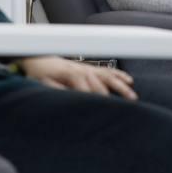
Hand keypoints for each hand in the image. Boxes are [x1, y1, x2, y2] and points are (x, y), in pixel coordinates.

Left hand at [19, 56, 137, 99]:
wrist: (39, 59)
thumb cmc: (40, 74)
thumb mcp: (43, 84)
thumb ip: (56, 91)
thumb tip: (68, 98)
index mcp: (70, 74)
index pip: (87, 90)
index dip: (95, 101)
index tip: (103, 112)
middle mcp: (82, 70)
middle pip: (101, 84)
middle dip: (112, 97)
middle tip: (123, 110)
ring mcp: (88, 68)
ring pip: (109, 76)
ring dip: (121, 86)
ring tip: (133, 97)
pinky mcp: (91, 68)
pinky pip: (109, 70)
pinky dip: (120, 74)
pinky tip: (129, 81)